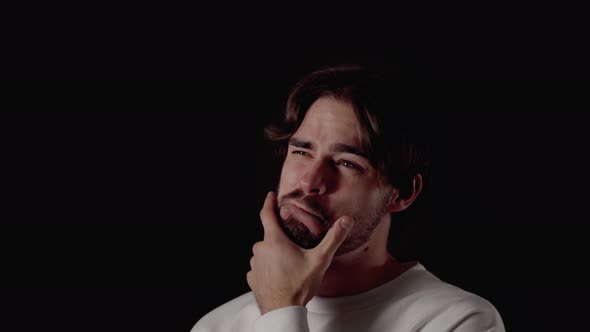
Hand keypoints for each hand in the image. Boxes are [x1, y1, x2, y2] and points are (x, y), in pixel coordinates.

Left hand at [246, 192, 353, 314]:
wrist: (283, 311)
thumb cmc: (299, 285)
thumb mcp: (319, 260)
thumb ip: (333, 239)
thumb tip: (346, 221)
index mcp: (274, 240)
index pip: (267, 214)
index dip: (268, 203)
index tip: (270, 196)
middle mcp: (260, 249)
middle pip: (269, 235)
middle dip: (280, 236)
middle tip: (294, 243)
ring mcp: (255, 264)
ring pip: (264, 251)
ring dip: (274, 253)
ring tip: (289, 263)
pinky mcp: (253, 277)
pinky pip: (260, 266)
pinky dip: (268, 267)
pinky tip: (280, 274)